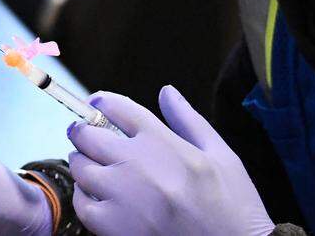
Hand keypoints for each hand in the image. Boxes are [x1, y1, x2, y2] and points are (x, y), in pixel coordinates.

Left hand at [67, 86, 273, 235]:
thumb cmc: (233, 207)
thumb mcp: (221, 155)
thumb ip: (188, 120)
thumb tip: (166, 91)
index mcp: (163, 143)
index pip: (116, 108)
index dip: (100, 102)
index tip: (95, 104)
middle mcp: (138, 165)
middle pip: (88, 135)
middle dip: (84, 132)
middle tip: (87, 137)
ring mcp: (124, 198)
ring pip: (81, 167)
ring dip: (84, 164)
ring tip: (95, 167)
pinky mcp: (116, 228)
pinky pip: (82, 204)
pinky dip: (84, 198)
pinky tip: (98, 197)